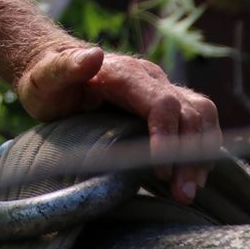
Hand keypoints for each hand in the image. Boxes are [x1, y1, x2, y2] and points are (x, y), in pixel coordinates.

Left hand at [16, 43, 220, 204]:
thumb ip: (66, 68)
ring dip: (202, 153)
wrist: (55, 72)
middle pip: (189, 111)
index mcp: (126, 74)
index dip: (167, 136)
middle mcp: (151, 78)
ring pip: (201, 114)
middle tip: (182, 194)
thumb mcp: (47, 76)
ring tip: (189, 191)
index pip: (162, 103)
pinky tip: (192, 176)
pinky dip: (202, 148)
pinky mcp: (166, 105)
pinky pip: (198, 121)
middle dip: (190, 154)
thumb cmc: (47, 81)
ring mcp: (161, 89)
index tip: (161, 171)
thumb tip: (95, 54)